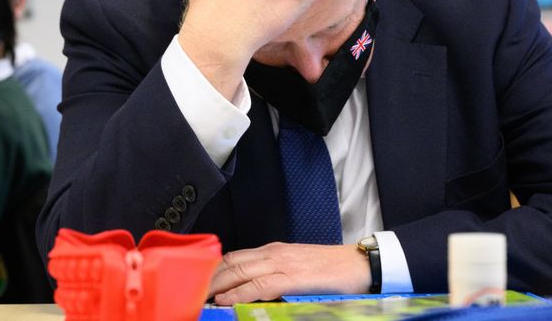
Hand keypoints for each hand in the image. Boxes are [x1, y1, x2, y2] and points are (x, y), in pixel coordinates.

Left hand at [209, 242, 370, 304]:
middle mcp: (274, 253)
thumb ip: (275, 276)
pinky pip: (261, 284)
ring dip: (217, 286)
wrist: (360, 264)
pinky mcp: (293, 277)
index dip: (214, 270)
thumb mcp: (298, 269)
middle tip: (191, 293)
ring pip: (240, 271)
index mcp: (274, 251)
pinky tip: (227, 300)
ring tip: (201, 298)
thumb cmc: (332, 270)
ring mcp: (283, 263)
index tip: (198, 283)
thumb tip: (251, 290)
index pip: (235, 257)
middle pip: (231, 263)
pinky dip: (241, 292)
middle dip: (208, 279)